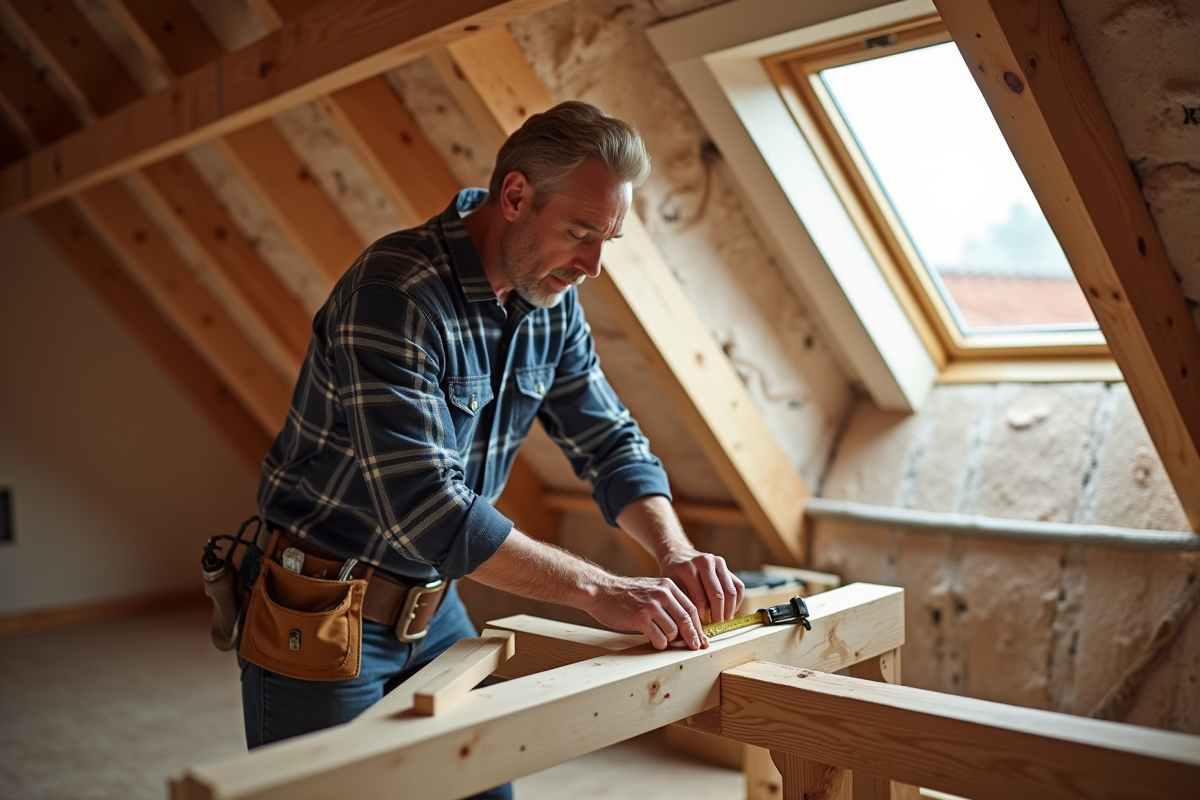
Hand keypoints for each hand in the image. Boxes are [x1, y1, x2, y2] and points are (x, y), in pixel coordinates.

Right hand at [584, 574, 706, 650]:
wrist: (601, 591)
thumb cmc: (626, 594)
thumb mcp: (651, 590)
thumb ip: (668, 602)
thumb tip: (687, 625)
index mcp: (668, 586)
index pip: (691, 608)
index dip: (699, 626)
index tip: (702, 638)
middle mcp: (662, 594)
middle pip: (686, 620)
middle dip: (693, 637)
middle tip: (696, 648)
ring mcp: (651, 606)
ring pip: (673, 631)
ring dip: (670, 640)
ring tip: (661, 638)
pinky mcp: (640, 618)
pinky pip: (659, 638)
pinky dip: (659, 643)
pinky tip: (654, 641)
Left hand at [660, 549, 743, 625]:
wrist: (677, 554)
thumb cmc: (673, 575)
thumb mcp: (671, 587)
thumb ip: (681, 603)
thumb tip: (691, 627)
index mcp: (688, 568)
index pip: (700, 599)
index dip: (703, 617)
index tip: (703, 628)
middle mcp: (704, 562)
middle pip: (718, 596)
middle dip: (718, 615)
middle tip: (717, 628)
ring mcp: (717, 562)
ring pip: (731, 592)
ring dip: (729, 610)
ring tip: (724, 621)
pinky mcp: (725, 565)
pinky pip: (738, 586)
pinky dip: (736, 601)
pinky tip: (729, 611)